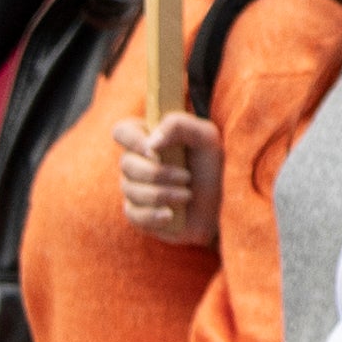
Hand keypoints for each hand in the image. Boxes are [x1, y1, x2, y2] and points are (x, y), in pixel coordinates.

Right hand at [115, 111, 222, 247]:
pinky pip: (133, 214)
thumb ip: (180, 125)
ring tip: (187, 195)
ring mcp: (133, 188)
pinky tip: (170, 215)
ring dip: (163, 194)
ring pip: (131, 189)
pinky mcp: (136, 213)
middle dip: (158, 172)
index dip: (133, 140)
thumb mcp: (206, 137)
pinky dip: (154, 215)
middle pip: (126, 163)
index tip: (153, 150)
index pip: (122, 131)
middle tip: (187, 176)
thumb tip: (152, 142)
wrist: (219, 206)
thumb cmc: (210, 167)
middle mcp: (136, 161)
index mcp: (148, 137)